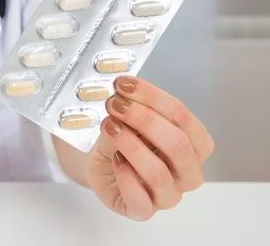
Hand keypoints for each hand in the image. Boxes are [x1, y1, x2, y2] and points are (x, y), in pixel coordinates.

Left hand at [86, 76, 213, 220]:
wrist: (101, 165)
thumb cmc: (123, 140)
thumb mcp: (127, 120)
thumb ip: (131, 110)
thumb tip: (123, 95)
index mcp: (194, 144)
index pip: (183, 117)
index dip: (153, 97)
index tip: (124, 84)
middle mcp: (188, 172)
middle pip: (178, 144)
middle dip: (144, 119)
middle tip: (114, 104)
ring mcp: (168, 195)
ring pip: (158, 172)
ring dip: (131, 145)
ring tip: (108, 126)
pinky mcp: (144, 211)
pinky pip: (141, 201)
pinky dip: (126, 177)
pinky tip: (114, 159)